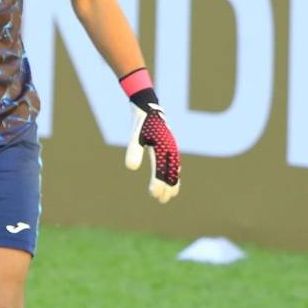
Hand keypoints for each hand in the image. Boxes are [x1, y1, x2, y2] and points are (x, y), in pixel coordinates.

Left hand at [125, 89, 180, 203]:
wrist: (149, 106)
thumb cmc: (141, 122)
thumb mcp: (135, 136)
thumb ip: (133, 151)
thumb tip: (131, 168)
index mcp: (163, 148)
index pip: (160, 171)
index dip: (158, 184)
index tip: (153, 194)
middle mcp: (171, 149)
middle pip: (171, 173)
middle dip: (167, 187)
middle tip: (161, 201)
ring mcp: (172, 147)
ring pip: (175, 169)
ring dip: (173, 182)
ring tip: (170, 195)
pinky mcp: (171, 146)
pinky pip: (176, 163)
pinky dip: (175, 173)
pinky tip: (173, 179)